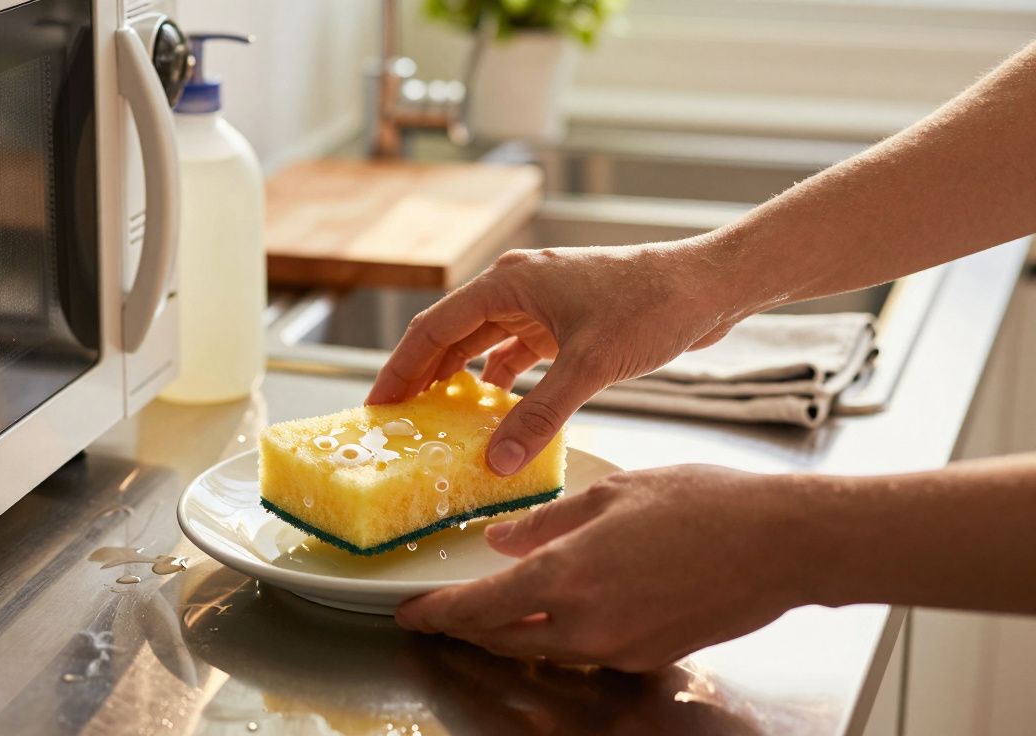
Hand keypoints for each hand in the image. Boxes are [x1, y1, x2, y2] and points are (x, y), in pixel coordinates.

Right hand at [365, 243, 750, 474]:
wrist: (708, 286)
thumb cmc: (652, 305)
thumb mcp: (590, 366)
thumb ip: (540, 415)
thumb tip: (497, 461)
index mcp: (509, 283)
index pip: (434, 328)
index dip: (401, 368)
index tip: (379, 405)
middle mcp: (518, 288)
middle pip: (452, 335)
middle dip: (423, 376)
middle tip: (398, 421)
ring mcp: (542, 304)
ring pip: (483, 345)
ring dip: (460, 379)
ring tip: (437, 419)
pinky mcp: (566, 322)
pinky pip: (517, 353)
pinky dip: (502, 381)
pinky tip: (496, 411)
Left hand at [394, 465, 820, 671]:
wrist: (782, 545)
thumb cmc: (706, 506)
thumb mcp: (612, 494)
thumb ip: (545, 523)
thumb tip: (501, 541)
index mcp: (569, 578)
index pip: (480, 609)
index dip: (437, 613)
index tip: (410, 612)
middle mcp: (588, 625)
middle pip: (504, 639)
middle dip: (467, 626)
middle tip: (443, 610)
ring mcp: (620, 649)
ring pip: (544, 649)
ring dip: (511, 632)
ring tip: (494, 605)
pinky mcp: (648, 658)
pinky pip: (586, 651)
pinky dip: (559, 633)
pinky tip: (561, 606)